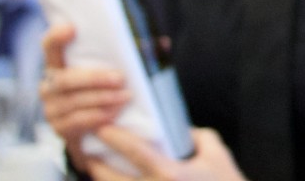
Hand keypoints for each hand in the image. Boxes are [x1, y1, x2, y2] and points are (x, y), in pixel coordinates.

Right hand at [40, 23, 130, 163]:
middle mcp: (49, 86)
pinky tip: (112, 114)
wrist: (95, 132)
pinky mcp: (59, 129)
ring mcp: (51, 109)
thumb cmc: (106, 91)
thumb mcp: (114, 71)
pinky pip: (76, 122)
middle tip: (120, 79)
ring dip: (101, 99)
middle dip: (94, 78)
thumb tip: (163, 43)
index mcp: (59, 65)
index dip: (56, 37)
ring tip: (125, 97)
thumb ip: (133, 54)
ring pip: (73, 101)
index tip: (72, 28)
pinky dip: (96, 117)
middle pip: (64, 79)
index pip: (50, 47)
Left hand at [97, 127, 245, 180]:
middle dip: (95, 164)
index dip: (115, 138)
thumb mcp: (216, 152)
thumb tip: (175, 129)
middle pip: (110, 178)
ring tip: (96, 169)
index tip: (102, 128)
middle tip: (88, 152)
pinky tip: (115, 179)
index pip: (135, 152)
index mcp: (170, 173)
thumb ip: (195, 136)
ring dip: (101, 179)